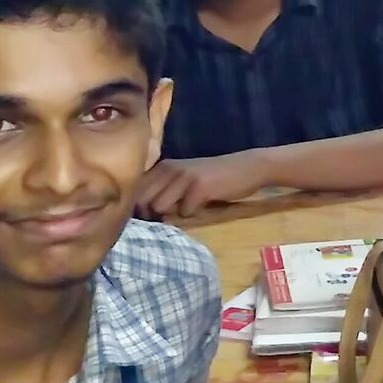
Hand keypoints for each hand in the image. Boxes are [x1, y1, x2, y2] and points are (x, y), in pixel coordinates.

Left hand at [135, 150, 270, 219]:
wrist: (247, 168)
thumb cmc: (214, 178)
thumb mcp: (184, 179)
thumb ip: (163, 191)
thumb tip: (143, 215)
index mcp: (162, 166)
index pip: (135, 191)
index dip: (140, 208)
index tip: (154, 215)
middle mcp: (169, 168)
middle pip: (143, 201)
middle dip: (153, 214)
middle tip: (172, 215)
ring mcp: (183, 177)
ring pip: (160, 207)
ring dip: (172, 214)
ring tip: (188, 208)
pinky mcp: (199, 187)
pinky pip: (184, 212)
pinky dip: (193, 214)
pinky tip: (204, 204)